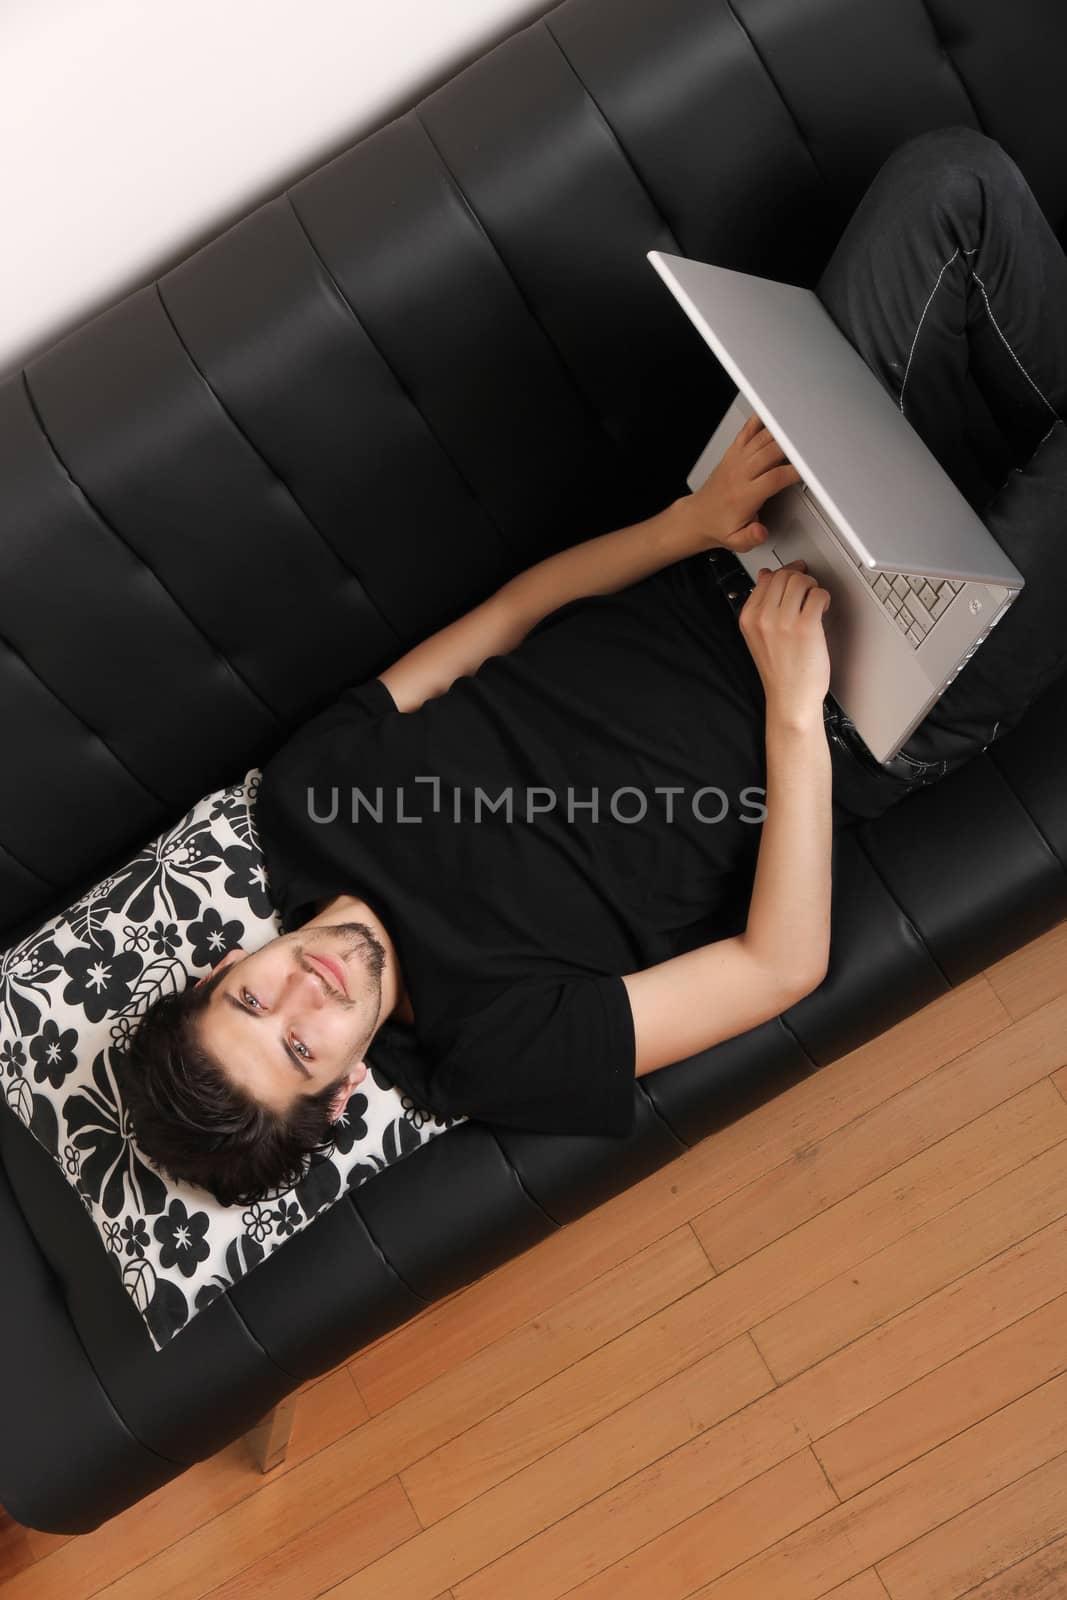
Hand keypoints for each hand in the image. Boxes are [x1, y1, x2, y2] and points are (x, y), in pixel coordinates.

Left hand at [689, 413, 802, 551]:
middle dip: (792, 447)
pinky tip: (772, 416)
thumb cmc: (720, 526)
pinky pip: (747, 431)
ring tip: (798, 430)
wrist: (698, 517)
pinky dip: (760, 421)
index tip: (809, 471)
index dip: (794, 472)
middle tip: (810, 446)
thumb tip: (761, 532)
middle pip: (770, 452)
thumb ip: (751, 537)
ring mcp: (735, 461)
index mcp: (744, 496)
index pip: (774, 478)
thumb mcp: (736, 541)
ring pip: (761, 439)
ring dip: (780, 433)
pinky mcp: (732, 453)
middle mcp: (739, 474)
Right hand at [738, 559, 831, 724]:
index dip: (785, 573)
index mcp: (749, 617)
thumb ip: (761, 605)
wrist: (790, 698)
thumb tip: (765, 576)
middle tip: (808, 590)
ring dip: (813, 587)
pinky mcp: (806, 627)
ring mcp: (784, 622)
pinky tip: (822, 610)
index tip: (795, 575)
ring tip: (815, 601)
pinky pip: (818, 594)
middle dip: (801, 578)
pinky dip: (824, 598)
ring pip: (801, 580)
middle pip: (784, 575)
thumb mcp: (759, 635)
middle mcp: (763, 617)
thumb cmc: (779, 671)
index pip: (766, 578)